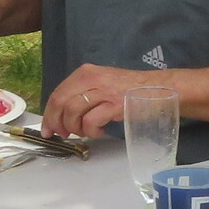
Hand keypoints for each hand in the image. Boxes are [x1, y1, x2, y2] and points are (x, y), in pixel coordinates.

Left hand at [43, 64, 177, 138]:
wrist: (160, 88)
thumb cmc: (131, 89)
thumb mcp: (103, 83)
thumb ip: (84, 93)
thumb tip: (64, 114)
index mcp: (85, 73)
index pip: (57, 94)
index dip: (49, 114)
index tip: (48, 129)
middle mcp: (91, 79)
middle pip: (60, 103)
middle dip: (57, 123)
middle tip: (62, 135)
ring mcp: (102, 91)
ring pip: (72, 113)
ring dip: (75, 128)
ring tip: (87, 131)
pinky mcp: (113, 105)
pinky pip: (90, 122)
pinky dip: (91, 131)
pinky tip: (99, 131)